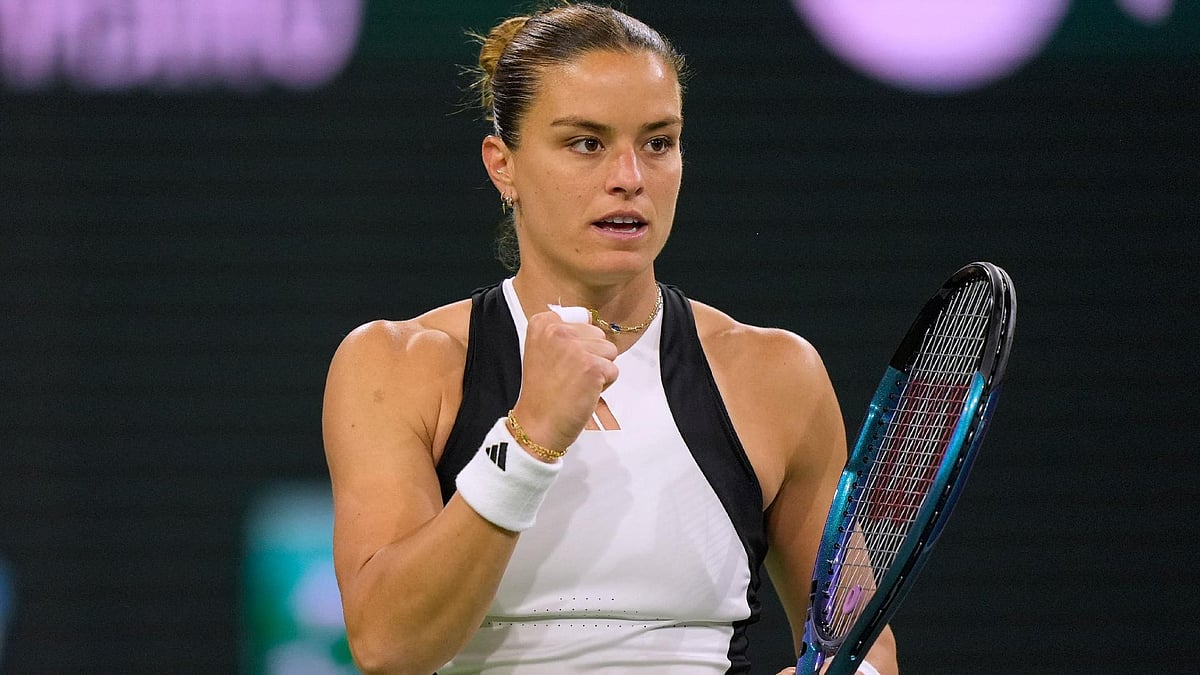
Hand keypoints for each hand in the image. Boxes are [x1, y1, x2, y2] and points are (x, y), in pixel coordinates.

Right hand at [510, 308, 618, 452]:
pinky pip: (613, 371)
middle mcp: (558, 330)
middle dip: (591, 356)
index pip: (583, 321)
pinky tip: (582, 393)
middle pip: (599, 335)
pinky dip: (603, 386)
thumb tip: (590, 316)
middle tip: (569, 376)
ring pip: (609, 352)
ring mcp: (575, 348)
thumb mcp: (544, 351)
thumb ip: (564, 332)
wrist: (538, 425)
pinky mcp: (592, 366)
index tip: (560, 362)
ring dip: (599, 370)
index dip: (579, 344)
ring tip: (576, 384)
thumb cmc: (543, 393)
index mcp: (543, 323)